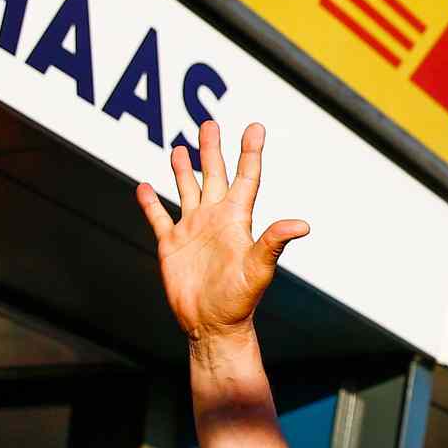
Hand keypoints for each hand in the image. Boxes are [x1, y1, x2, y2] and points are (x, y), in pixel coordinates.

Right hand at [136, 120, 309, 342]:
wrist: (212, 324)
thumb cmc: (240, 300)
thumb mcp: (259, 268)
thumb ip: (274, 242)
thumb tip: (302, 225)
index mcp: (236, 219)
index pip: (246, 178)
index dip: (250, 152)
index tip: (255, 127)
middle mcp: (215, 219)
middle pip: (214, 175)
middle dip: (211, 149)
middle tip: (209, 123)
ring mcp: (192, 230)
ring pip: (187, 190)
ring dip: (183, 169)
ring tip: (180, 147)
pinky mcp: (171, 245)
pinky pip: (159, 217)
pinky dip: (150, 202)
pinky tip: (145, 186)